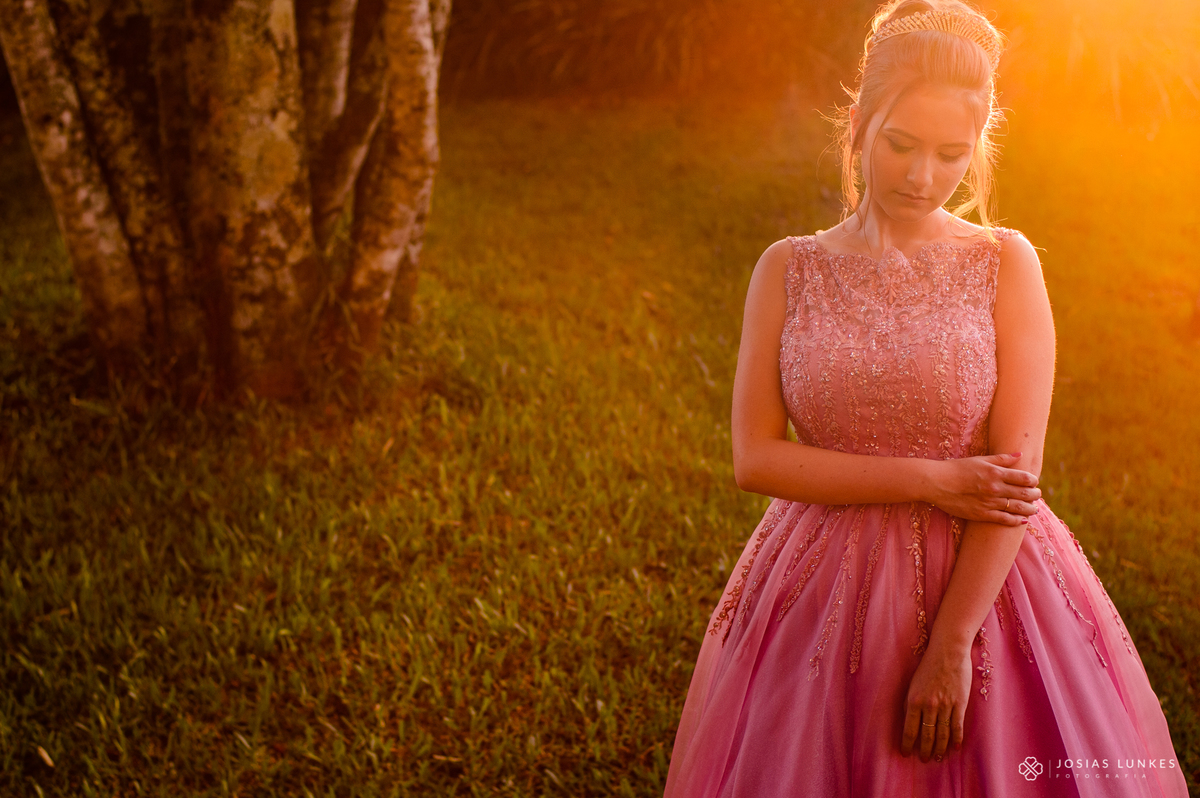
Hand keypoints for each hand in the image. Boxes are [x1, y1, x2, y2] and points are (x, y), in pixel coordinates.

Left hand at [900, 638, 972, 761]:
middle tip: (923, 760)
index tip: (906, 753)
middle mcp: (929, 705)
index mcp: (914, 700)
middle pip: (926, 735)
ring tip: (937, 757)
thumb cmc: (928, 666)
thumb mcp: (913, 684)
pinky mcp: (959, 704)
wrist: (948, 652)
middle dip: (924, 750)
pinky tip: (954, 748)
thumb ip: (911, 703)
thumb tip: (910, 721)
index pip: (909, 729)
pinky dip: (956, 740)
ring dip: (939, 748)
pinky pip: (957, 727)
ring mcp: (945, 706)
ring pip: (942, 734)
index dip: (907, 744)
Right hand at [926, 452, 1040, 524]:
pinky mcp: (982, 514)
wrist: (937, 483)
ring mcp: (989, 503)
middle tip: (1037, 495)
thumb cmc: (957, 468)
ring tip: (1034, 509)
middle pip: (1024, 494)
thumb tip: (1020, 455)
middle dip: (1035, 495)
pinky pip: (1004, 520)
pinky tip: (1022, 520)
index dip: (1033, 480)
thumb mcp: (979, 459)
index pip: (1024, 478)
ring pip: (1018, 508)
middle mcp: (995, 488)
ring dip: (1030, 509)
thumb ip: (1001, 459)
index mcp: (996, 473)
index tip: (1034, 482)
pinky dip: (1016, 521)